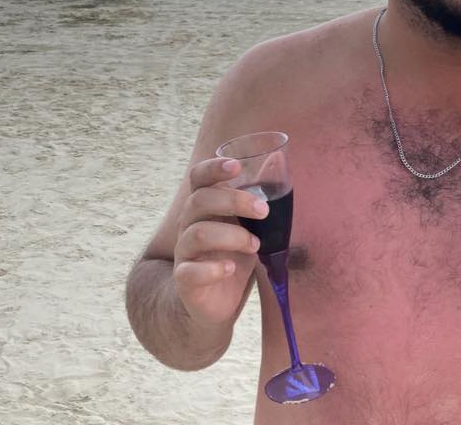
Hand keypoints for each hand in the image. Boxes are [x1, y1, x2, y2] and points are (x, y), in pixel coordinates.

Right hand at [172, 157, 267, 327]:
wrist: (214, 302)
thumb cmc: (233, 253)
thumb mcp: (249, 224)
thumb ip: (258, 196)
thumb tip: (276, 158)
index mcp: (203, 206)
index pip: (198, 177)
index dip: (213, 168)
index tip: (236, 166)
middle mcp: (188, 224)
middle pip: (199, 200)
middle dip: (233, 201)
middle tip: (263, 211)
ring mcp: (184, 252)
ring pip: (198, 234)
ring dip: (232, 236)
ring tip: (255, 245)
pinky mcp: (185, 280)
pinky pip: (190, 271)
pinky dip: (212, 269)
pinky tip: (230, 268)